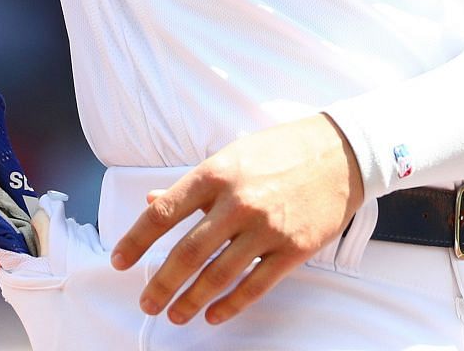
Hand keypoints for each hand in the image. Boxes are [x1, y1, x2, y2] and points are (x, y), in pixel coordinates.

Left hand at [110, 113, 363, 325]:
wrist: (343, 151)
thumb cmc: (284, 149)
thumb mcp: (232, 155)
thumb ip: (193, 183)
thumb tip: (153, 202)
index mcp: (217, 174)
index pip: (163, 213)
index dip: (136, 241)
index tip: (120, 261)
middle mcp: (238, 202)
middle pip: (186, 254)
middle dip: (160, 284)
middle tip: (147, 301)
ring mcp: (267, 228)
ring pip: (217, 276)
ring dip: (190, 301)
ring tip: (175, 314)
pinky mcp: (294, 249)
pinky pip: (255, 286)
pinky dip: (230, 305)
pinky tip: (214, 315)